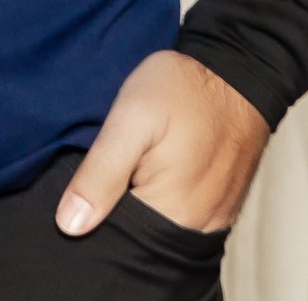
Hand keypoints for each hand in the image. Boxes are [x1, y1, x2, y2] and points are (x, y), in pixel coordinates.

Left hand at [57, 50, 270, 236]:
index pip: (117, 239)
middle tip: (109, 165)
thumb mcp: (130, 120)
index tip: (84, 185)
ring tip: (129, 166)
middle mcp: (198, 226)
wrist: (237, 68)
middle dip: (114, 211)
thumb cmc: (183, 90)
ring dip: (138, 205)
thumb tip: (70, 224)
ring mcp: (214, 218)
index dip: (92, 215)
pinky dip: (161, 202)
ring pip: (160, 227)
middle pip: (140, 238)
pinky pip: (183, 218)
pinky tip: (150, 172)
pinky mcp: (221, 205)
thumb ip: (100, 174)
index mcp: (173, 212)